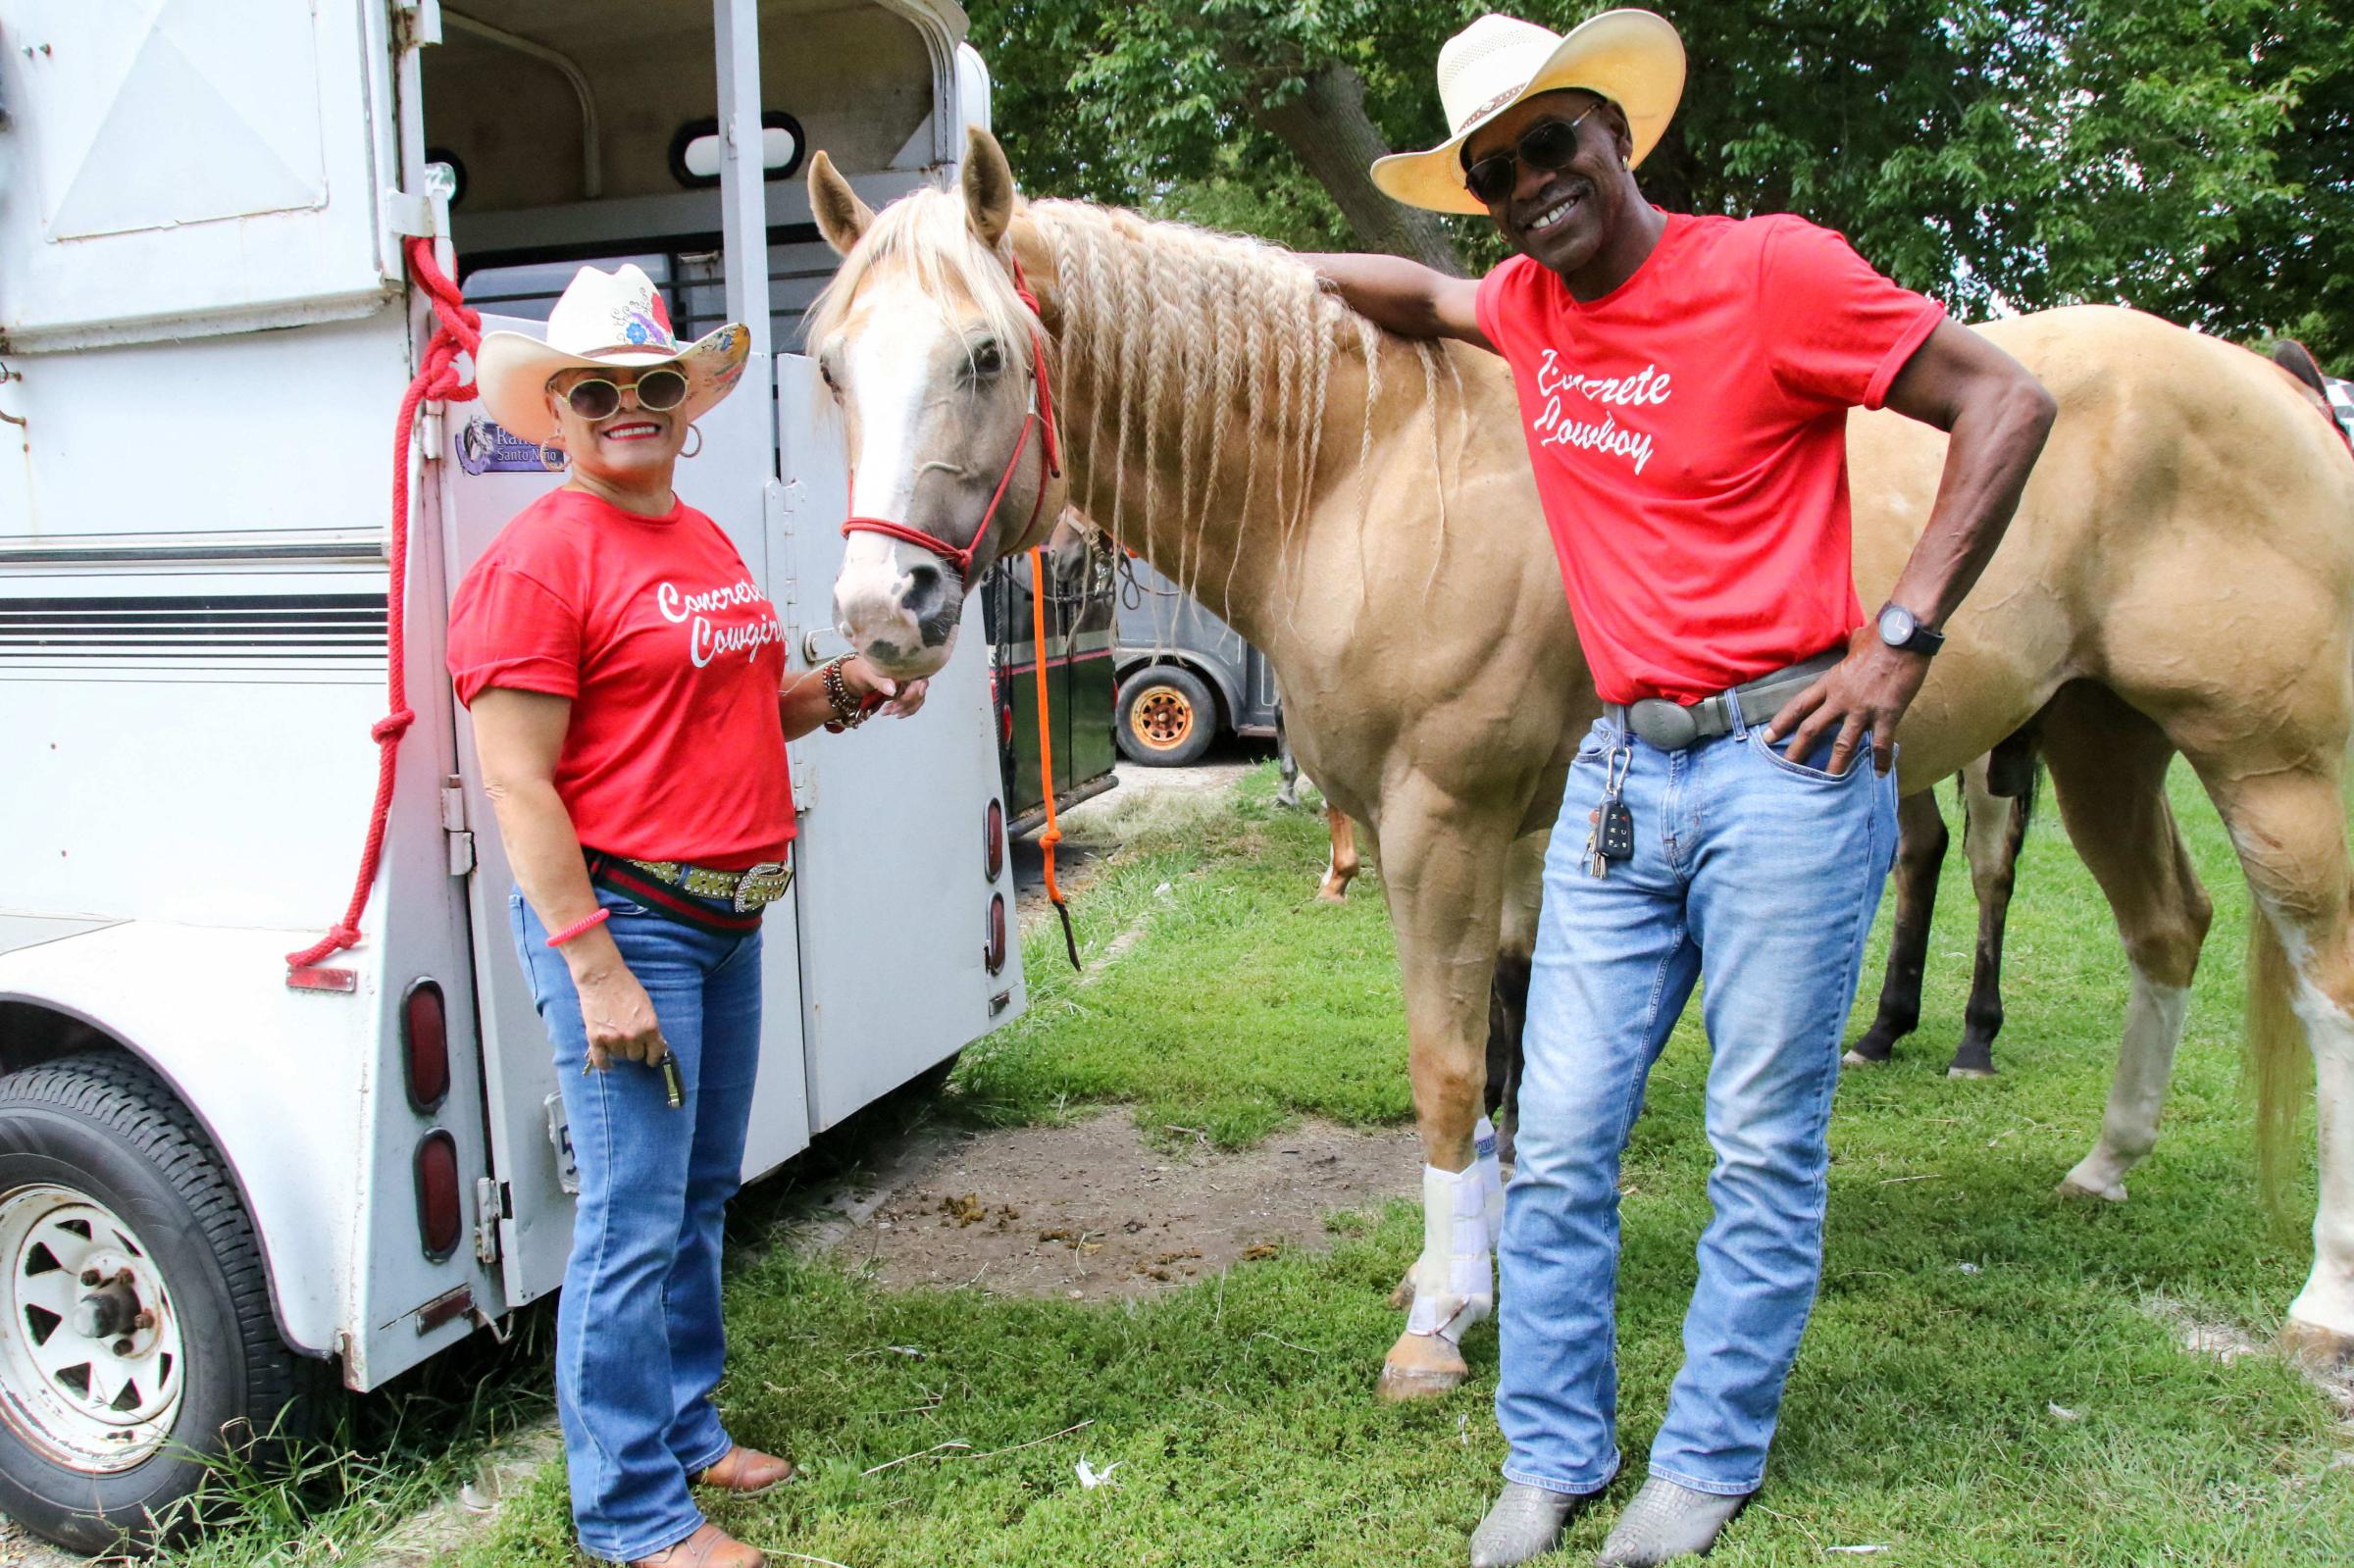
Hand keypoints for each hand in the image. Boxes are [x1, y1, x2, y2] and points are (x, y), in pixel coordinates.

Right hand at [573, 963, 665, 1070]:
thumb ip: (649, 1026)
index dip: (653, 1056)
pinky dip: (604, 1064)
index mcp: (650, 1027)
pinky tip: (607, 1063)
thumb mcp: (646, 1006)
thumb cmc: (626, 986)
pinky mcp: (596, 1038)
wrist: (602, 977)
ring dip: (619, 1050)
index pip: (656, 1053)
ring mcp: (614, 1039)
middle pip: (636, 1056)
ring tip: (615, 1037)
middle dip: (634, 1049)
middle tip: (629, 1039)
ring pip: (619, 1056)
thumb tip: (653, 1043)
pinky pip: (601, 1060)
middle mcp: (633, 1036)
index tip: (651, 1059)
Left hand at [840, 654, 928, 719]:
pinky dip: (904, 711)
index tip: (920, 693)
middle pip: (918, 689)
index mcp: (902, 665)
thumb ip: (880, 681)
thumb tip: (893, 690)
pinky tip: (891, 713)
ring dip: (904, 708)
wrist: (854, 680)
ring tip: (886, 711)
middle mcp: (908, 674)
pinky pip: (911, 705)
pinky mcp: (904, 695)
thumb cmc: (860, 671)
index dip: (922, 683)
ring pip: (916, 699)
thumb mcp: (867, 674)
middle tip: (891, 709)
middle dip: (906, 702)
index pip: (919, 674)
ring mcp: (907, 685)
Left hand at [1762, 627, 1928, 776]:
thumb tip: (1856, 641)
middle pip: (1812, 729)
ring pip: (1843, 743)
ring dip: (1834, 765)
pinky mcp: (1887, 714)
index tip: (1768, 737)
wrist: (1904, 635)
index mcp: (1831, 681)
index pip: (1798, 705)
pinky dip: (1880, 761)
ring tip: (1827, 782)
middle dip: (1797, 751)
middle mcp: (1841, 698)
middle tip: (1787, 769)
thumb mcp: (1857, 641)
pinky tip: (1879, 773)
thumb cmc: (1881, 635)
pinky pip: (1881, 743)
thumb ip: (1852, 648)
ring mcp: (1863, 708)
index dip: (1782, 722)